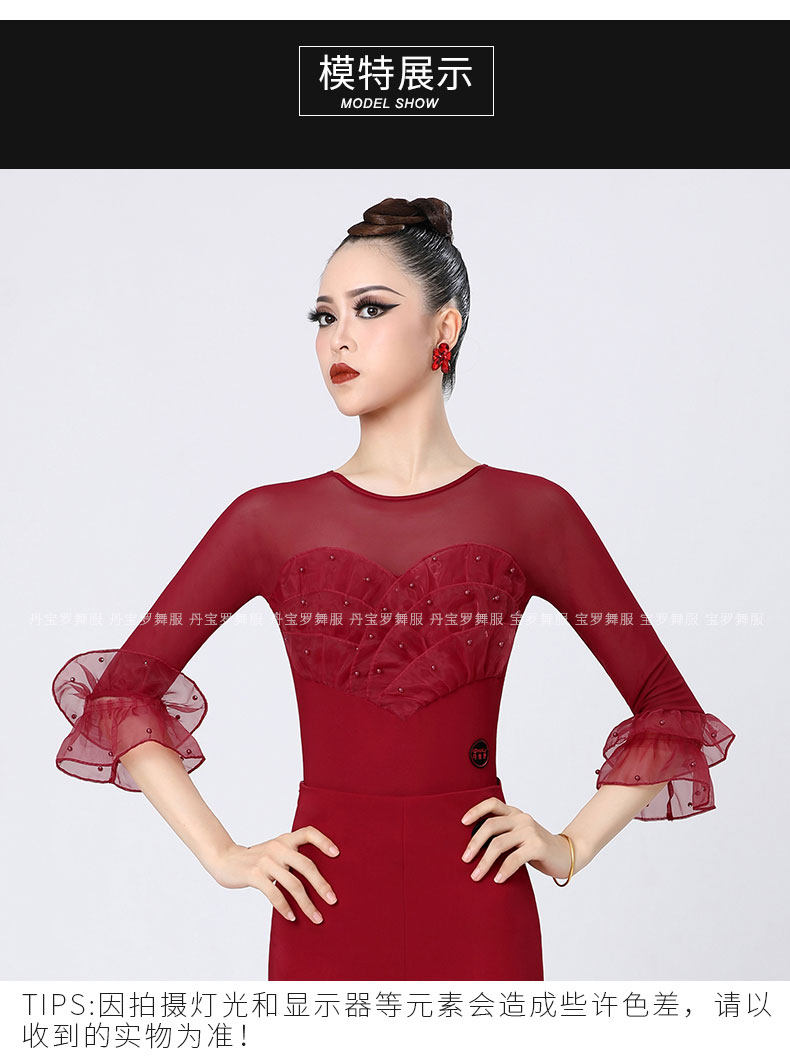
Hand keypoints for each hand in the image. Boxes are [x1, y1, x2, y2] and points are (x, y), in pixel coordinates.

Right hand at [211, 827, 340, 922]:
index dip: (323, 841)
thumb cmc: (256, 859)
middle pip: (306, 865)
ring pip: (293, 884)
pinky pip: (275, 894)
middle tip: (333, 901)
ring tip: (317, 917)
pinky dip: (285, 907)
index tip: (337, 854)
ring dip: (307, 904)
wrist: (225, 860)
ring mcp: (266, 861)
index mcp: (285, 839)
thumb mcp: (274, 851)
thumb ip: (291, 856)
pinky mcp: (255, 875)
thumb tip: (319, 878)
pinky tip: (292, 917)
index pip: (308, 832)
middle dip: (322, 885)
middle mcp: (278, 847)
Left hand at [460, 797, 572, 882]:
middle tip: (465, 859)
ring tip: (476, 876)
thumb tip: (473, 847)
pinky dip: (504, 870)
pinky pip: (514, 858)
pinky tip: (497, 880)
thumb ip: (503, 835)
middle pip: (490, 826)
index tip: (462, 823)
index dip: (476, 810)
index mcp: (515, 813)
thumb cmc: (537, 848)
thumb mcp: (519, 836)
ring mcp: (530, 831)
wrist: (567, 854)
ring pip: (498, 844)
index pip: (492, 804)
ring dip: (484, 862)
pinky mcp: (537, 846)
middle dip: (474, 843)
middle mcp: (521, 819)